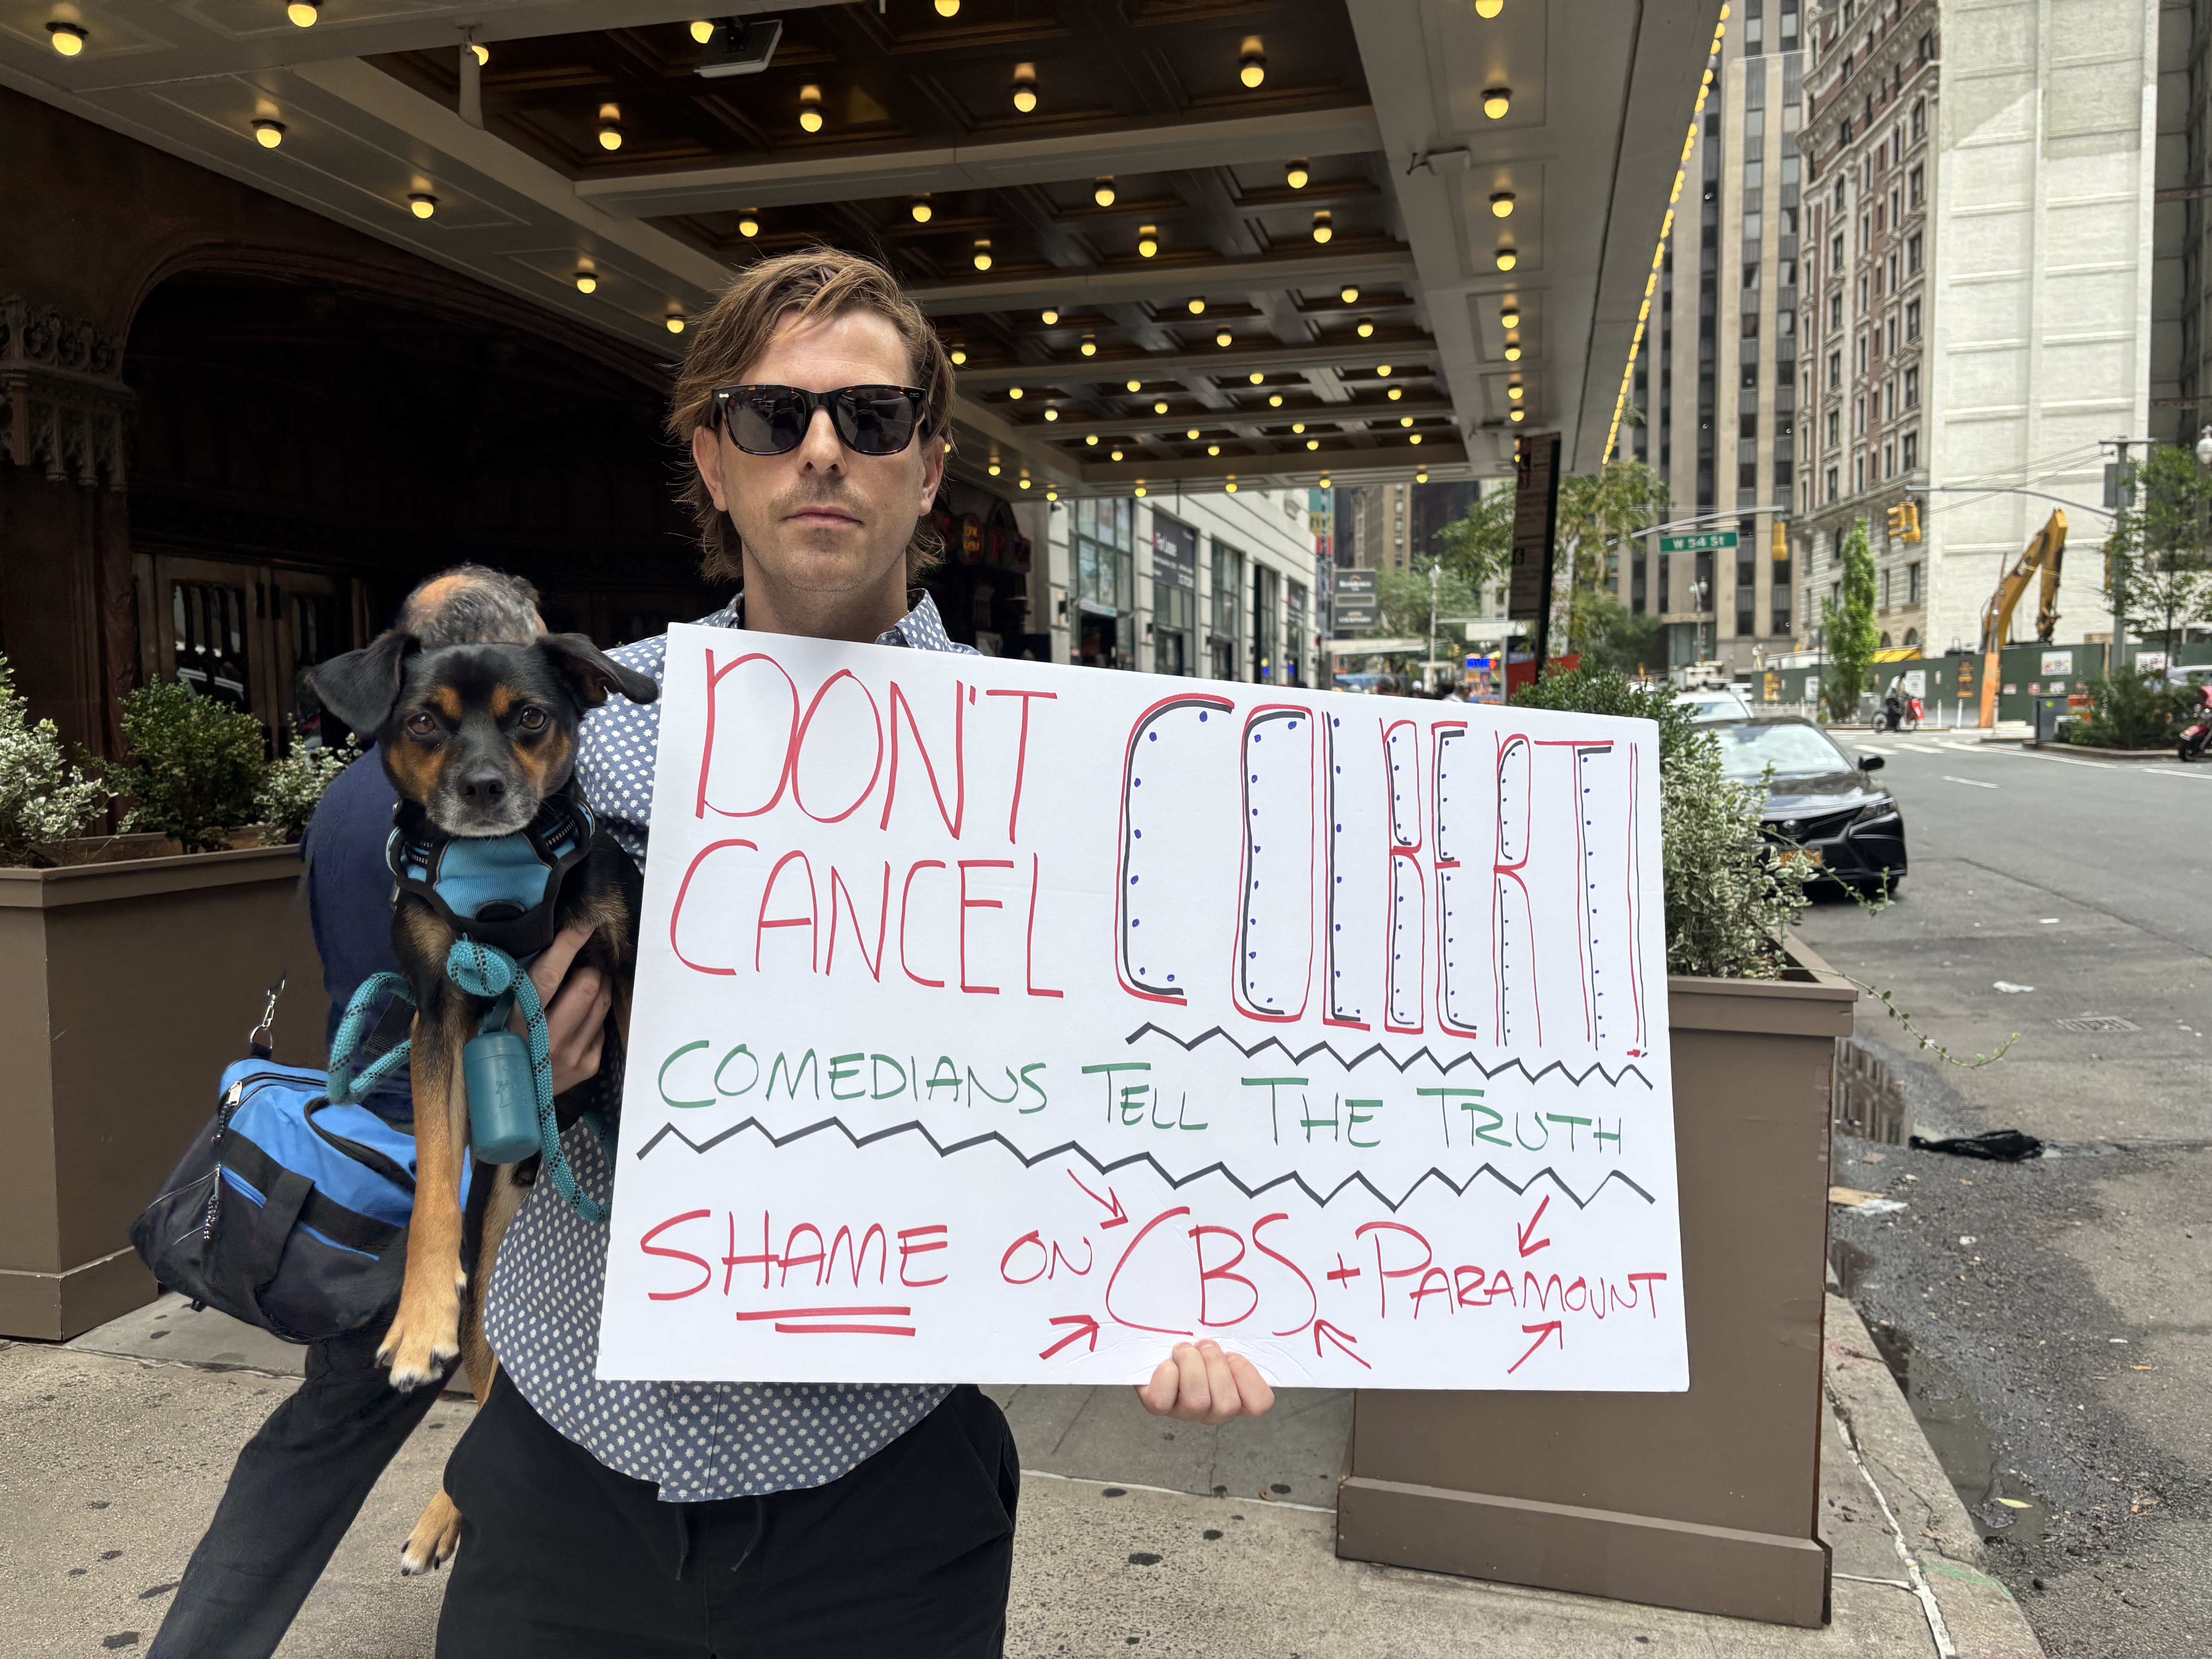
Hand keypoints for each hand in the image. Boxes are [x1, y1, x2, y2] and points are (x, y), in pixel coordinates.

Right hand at [513, 921, 611, 1095]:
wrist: (505, 1101)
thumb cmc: (496, 1049)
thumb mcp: (492, 1018)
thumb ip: (512, 989)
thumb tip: (535, 948)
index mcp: (519, 1023)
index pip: (548, 975)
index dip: (568, 946)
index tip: (584, 923)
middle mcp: (550, 1040)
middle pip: (589, 985)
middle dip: (589, 967)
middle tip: (582, 964)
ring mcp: (573, 1055)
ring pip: (602, 1002)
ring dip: (598, 987)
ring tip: (583, 985)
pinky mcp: (588, 1066)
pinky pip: (603, 1026)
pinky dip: (595, 1014)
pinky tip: (579, 1017)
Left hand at [1134, 1340, 1274, 1424]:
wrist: (1160, 1340)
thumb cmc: (1197, 1340)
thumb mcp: (1223, 1339)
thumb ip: (1238, 1342)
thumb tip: (1241, 1337)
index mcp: (1236, 1394)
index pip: (1260, 1404)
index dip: (1248, 1378)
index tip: (1233, 1355)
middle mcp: (1213, 1410)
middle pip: (1227, 1405)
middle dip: (1215, 1365)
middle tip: (1204, 1345)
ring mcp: (1184, 1411)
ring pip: (1197, 1402)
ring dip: (1191, 1364)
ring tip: (1184, 1349)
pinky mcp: (1157, 1406)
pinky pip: (1163, 1400)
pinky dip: (1166, 1375)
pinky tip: (1167, 1363)